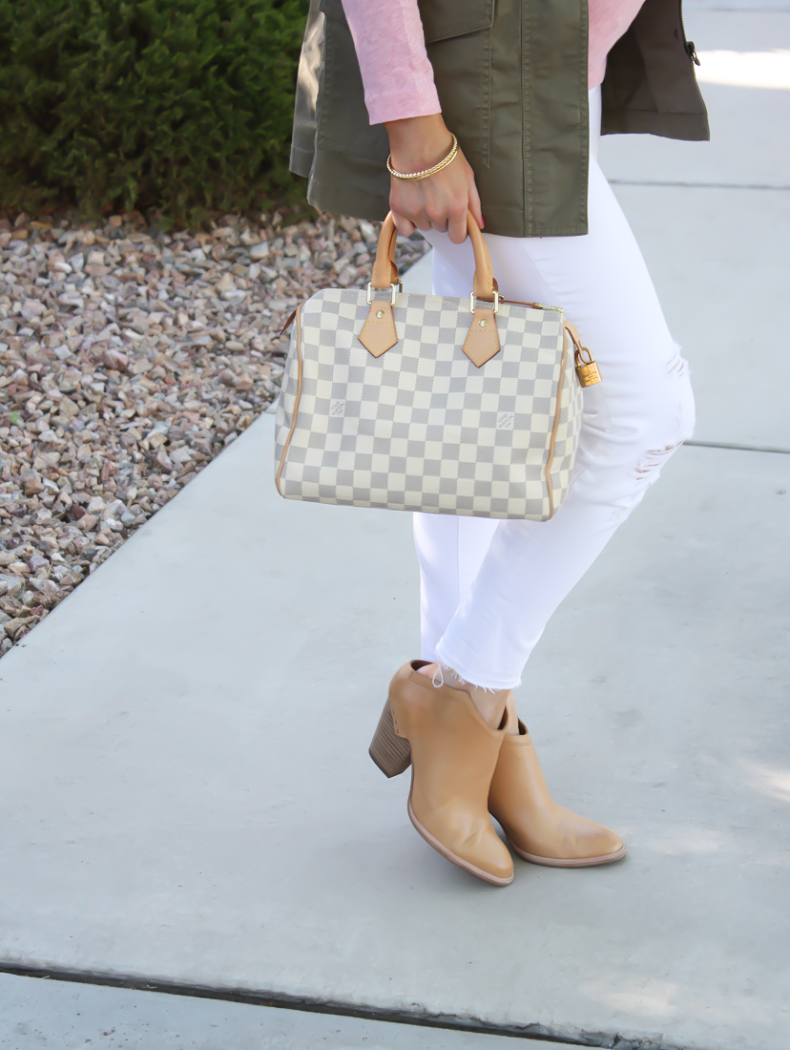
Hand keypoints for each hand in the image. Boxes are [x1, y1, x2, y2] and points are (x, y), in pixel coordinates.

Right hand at [384, 113, 482, 243]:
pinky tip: (411, 206)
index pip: (458, 237)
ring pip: (424, 227)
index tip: (455, 220)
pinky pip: (405, 229)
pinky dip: (407, 222)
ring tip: (424, 194)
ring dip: (425, 217)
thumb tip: (479, 224)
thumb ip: (474, 204)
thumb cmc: (445, 155)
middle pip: (441, 229)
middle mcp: (436, 214)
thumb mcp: (468, 177)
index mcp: (456, 208)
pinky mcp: (399, 209)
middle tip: (438, 196)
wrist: (418, 140)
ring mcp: (416, 213)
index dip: (457, 229)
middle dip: (442, 217)